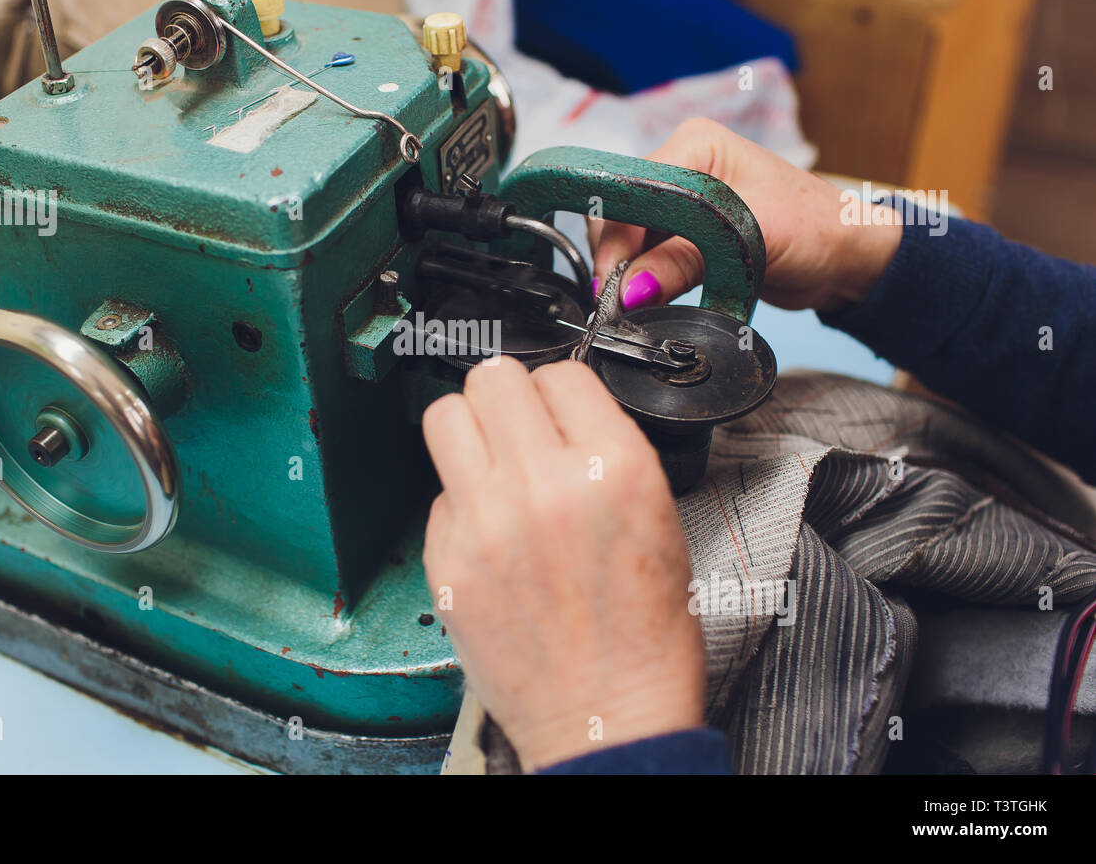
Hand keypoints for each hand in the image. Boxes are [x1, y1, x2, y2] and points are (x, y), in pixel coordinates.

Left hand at [421, 357, 704, 770]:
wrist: (608, 721)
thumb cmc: (644, 636)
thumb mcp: (658, 518)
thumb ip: (604, 452)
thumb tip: (557, 413)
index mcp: (614, 469)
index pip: (561, 374)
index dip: (559, 393)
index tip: (558, 412)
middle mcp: (545, 485)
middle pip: (493, 378)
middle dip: (507, 398)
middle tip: (517, 428)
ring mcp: (487, 522)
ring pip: (445, 416)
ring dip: (470, 431)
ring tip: (492, 464)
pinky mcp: (447, 561)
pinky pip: (438, 494)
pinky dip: (460, 503)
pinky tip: (490, 533)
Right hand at [591, 117, 901, 313]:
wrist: (849, 257)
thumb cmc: (817, 228)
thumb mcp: (747, 241)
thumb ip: (682, 261)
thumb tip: (629, 290)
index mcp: (694, 145)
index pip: (631, 190)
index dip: (616, 238)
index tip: (613, 283)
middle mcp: (681, 167)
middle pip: (623, 215)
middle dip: (620, 260)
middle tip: (622, 303)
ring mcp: (682, 203)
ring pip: (631, 240)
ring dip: (632, 274)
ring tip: (638, 304)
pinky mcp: (687, 235)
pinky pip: (649, 257)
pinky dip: (648, 281)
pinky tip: (653, 298)